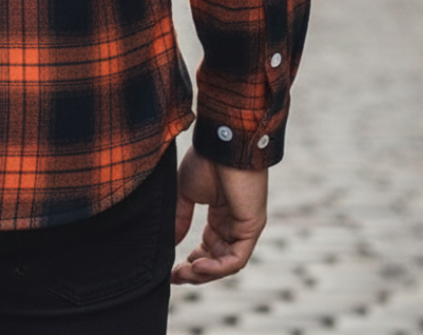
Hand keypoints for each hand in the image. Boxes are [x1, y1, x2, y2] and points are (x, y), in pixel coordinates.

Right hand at [171, 144, 267, 284]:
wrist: (222, 144)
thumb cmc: (205, 160)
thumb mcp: (186, 193)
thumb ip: (180, 218)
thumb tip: (171, 242)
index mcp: (219, 215)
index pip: (208, 248)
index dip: (191, 262)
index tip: (171, 270)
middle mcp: (233, 224)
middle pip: (216, 260)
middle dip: (195, 272)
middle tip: (175, 277)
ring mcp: (244, 227)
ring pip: (226, 263)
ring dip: (204, 273)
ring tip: (183, 274)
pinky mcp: (252, 228)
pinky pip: (236, 259)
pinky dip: (217, 267)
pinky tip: (197, 266)